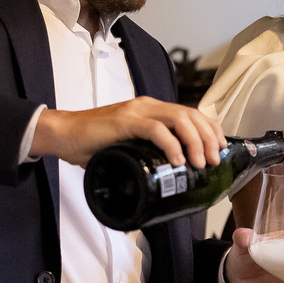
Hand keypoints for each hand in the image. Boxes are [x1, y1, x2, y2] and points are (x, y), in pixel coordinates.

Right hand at [32, 96, 225, 167]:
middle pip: (191, 115)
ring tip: (200, 162)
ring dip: (195, 141)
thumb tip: (164, 177)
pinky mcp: (125, 121)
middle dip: (209, 138)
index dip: (211, 128)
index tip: (220, 147)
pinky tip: (177, 160)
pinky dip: (172, 145)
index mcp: (151, 110)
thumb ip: (145, 153)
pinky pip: (156, 129)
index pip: (191, 113)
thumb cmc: (92, 142)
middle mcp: (148, 106)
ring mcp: (137, 111)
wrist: (63, 134)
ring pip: (179, 119)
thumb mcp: (128, 146)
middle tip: (213, 160)